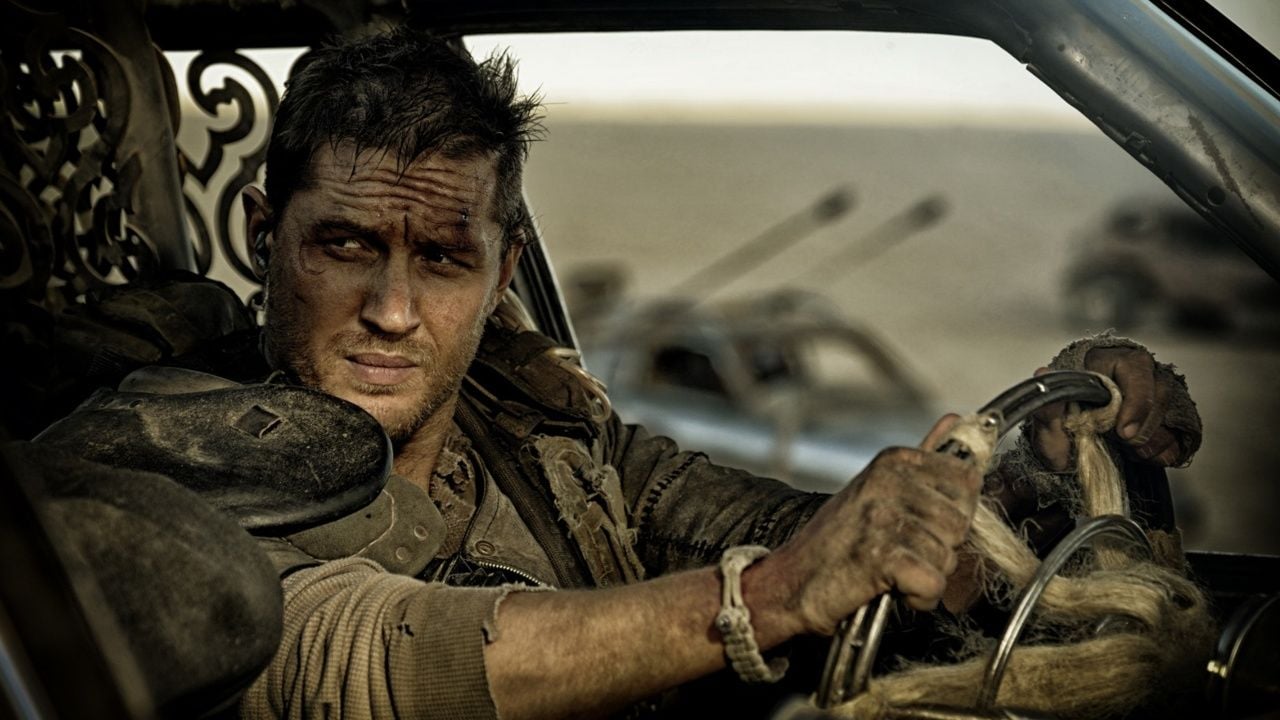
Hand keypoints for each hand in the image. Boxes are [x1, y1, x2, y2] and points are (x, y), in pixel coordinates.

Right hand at [762, 416, 981, 634]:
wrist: (789, 582)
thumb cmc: (836, 542)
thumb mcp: (876, 489)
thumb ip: (922, 458)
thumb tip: (956, 419)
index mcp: (893, 460)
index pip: (967, 480)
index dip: (951, 513)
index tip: (918, 525)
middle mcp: (889, 480)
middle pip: (961, 523)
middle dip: (939, 549)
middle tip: (899, 552)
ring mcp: (884, 517)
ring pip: (948, 557)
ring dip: (925, 576)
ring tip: (890, 570)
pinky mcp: (882, 556)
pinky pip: (933, 584)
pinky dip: (918, 598)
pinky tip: (892, 589)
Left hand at [1032, 347, 1183, 470]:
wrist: (1069, 457)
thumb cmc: (1059, 434)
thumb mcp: (1046, 427)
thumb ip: (1046, 406)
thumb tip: (1043, 373)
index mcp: (1103, 362)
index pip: (1134, 368)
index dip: (1135, 402)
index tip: (1123, 432)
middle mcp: (1134, 373)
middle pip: (1160, 391)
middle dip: (1144, 425)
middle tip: (1122, 443)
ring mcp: (1153, 396)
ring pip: (1171, 414)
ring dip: (1150, 440)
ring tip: (1124, 450)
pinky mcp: (1166, 420)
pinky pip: (1178, 437)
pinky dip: (1161, 453)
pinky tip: (1138, 456)